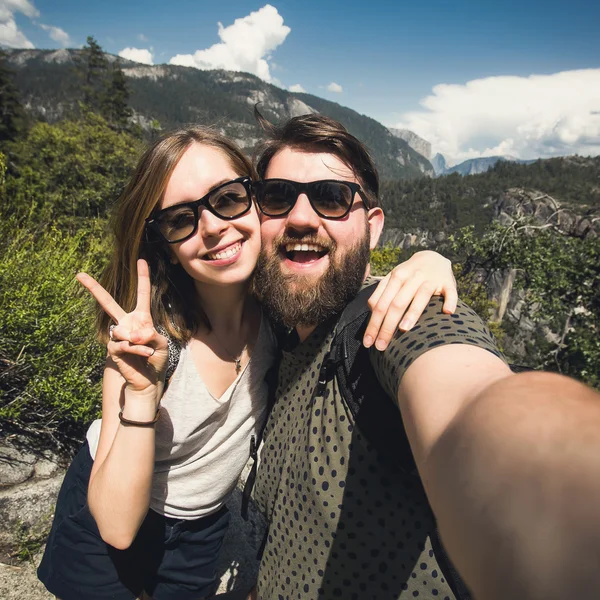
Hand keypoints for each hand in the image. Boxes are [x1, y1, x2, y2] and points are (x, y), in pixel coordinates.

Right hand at [77, 259, 168, 393]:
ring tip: (147, 352)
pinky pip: (124, 344)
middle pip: (108, 303)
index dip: (143, 277)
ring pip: (124, 331)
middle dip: (93, 289)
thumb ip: (151, 336)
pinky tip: (143, 356)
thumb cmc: (157, 360)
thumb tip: (134, 335)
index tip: (141, 260)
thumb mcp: (162, 344)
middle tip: (79, 274)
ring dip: (140, 343)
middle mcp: (127, 324)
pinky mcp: (113, 349)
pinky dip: (137, 350)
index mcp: (142, 318)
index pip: (142, 294)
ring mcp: (118, 336)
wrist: (148, 380)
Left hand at [364, 250, 457, 349]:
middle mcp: (411, 278)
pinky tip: (447, 312)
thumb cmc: (408, 275)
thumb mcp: (392, 280)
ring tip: (404, 330)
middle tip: (381, 347)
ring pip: (420, 297)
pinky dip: (449, 301)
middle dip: (387, 327)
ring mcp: (430, 279)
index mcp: (395, 278)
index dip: (373, 324)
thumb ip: (381, 294)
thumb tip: (371, 312)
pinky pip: (450, 292)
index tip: (368, 343)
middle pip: (396, 304)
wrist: (433, 257)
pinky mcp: (448, 283)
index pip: (380, 304)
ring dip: (413, 312)